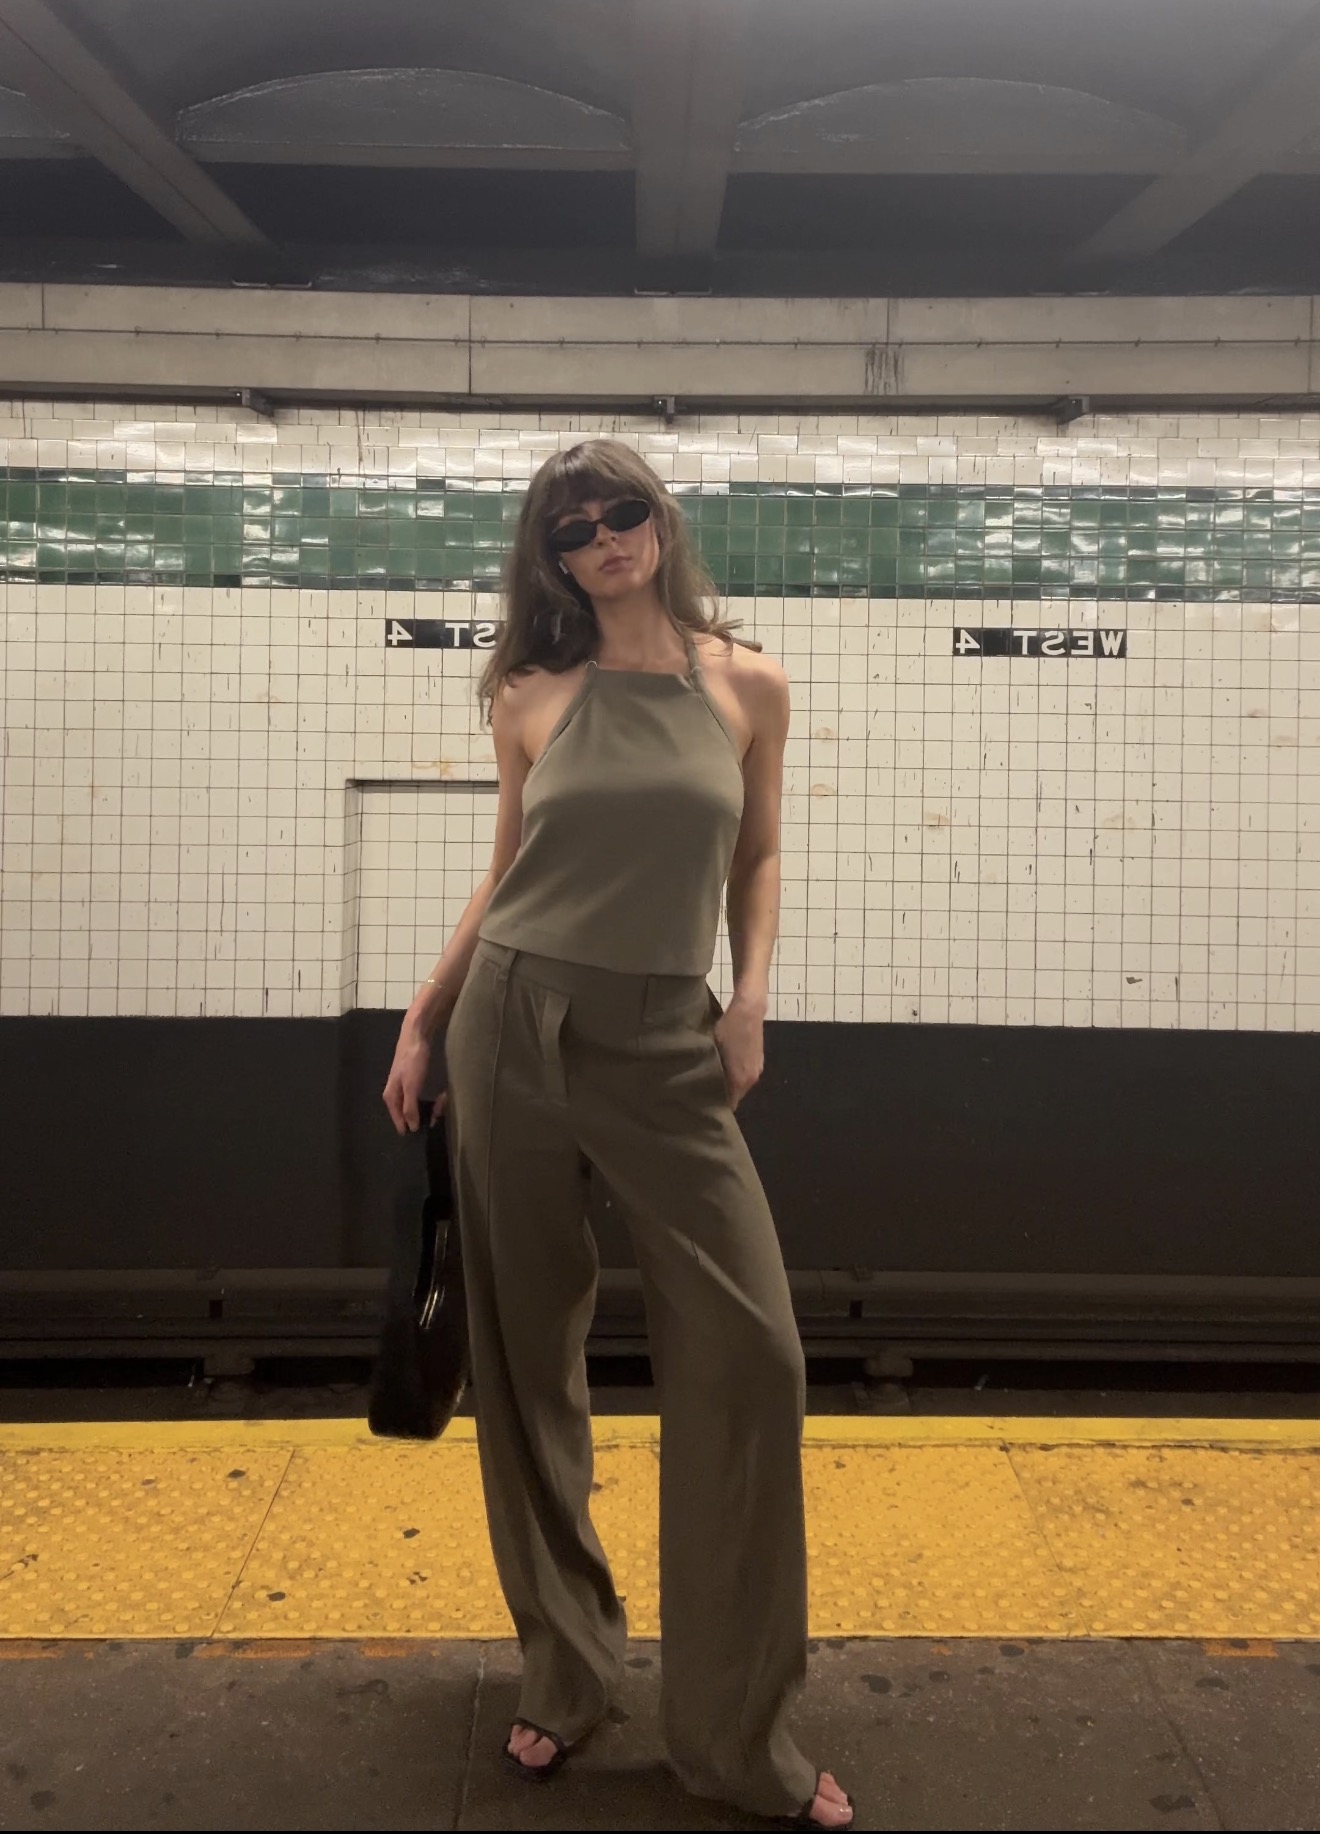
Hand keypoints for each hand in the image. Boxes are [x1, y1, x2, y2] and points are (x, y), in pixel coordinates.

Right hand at [382, 1029, 431, 1134]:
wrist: (416, 1036)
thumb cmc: (412, 1062)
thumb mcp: (411, 1087)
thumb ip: (409, 1107)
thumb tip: (411, 1128)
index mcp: (390, 1096)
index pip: (397, 1119)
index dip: (406, 1128)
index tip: (416, 1139)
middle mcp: (395, 1092)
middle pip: (405, 1112)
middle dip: (418, 1118)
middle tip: (432, 1124)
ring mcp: (404, 1084)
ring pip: (414, 1103)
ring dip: (427, 1108)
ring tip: (438, 1112)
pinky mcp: (413, 1078)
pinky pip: (420, 1095)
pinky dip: (430, 1098)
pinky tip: (438, 1099)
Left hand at [712, 995, 764, 1110]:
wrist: (749, 1009)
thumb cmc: (728, 1029)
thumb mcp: (713, 1050)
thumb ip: (710, 1072)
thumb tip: (700, 1085)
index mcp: (740, 1080)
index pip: (729, 1105)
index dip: (717, 1106)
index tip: (703, 1104)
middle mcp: (751, 1079)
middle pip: (736, 1096)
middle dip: (723, 1095)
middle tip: (703, 1090)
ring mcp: (757, 1069)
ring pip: (741, 1085)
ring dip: (729, 1084)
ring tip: (712, 1076)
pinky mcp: (759, 1060)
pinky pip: (745, 1075)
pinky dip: (736, 1074)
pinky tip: (726, 1064)